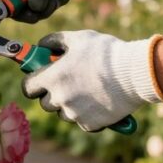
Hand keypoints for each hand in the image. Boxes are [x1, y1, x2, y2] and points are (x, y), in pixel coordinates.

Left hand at [21, 30, 162, 131]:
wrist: (135, 73)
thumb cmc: (105, 52)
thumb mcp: (78, 38)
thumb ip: (55, 41)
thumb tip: (42, 45)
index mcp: (52, 78)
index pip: (28, 88)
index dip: (32, 83)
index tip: (39, 79)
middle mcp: (60, 99)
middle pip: (45, 103)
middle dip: (52, 94)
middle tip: (67, 83)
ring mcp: (74, 114)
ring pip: (63, 113)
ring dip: (69, 105)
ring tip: (86, 91)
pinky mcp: (90, 124)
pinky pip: (81, 122)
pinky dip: (87, 114)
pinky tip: (98, 101)